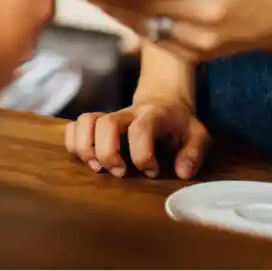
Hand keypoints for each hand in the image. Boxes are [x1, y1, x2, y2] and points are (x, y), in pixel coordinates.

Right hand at [64, 99, 209, 178]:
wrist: (164, 99)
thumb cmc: (179, 123)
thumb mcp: (198, 134)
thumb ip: (194, 152)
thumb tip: (181, 172)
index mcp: (154, 115)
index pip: (141, 128)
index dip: (143, 154)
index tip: (152, 170)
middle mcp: (128, 114)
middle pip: (106, 123)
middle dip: (108, 153)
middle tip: (120, 172)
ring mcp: (111, 117)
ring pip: (85, 121)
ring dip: (86, 148)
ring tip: (98, 167)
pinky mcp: (97, 123)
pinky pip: (75, 126)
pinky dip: (74, 143)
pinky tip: (89, 159)